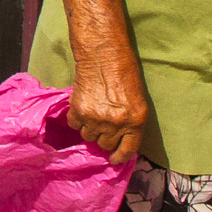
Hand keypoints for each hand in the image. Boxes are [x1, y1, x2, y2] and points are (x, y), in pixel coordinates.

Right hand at [68, 47, 148, 163]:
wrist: (102, 52)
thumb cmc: (124, 70)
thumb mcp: (137, 99)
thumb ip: (131, 121)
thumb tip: (119, 139)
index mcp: (136, 121)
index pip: (128, 149)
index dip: (120, 156)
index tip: (114, 159)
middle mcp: (117, 124)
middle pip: (106, 144)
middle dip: (104, 137)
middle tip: (102, 124)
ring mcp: (96, 119)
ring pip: (88, 136)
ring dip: (89, 127)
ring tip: (92, 111)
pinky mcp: (79, 111)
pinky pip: (74, 125)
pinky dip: (76, 119)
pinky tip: (81, 106)